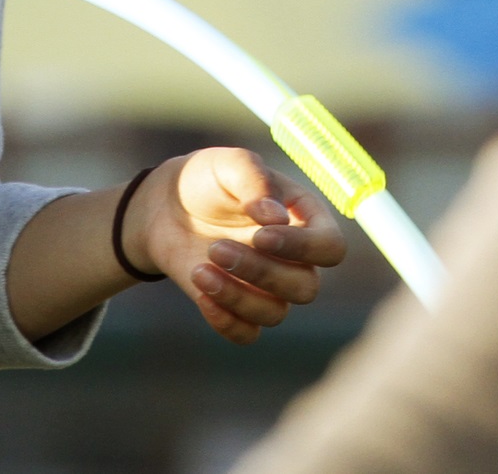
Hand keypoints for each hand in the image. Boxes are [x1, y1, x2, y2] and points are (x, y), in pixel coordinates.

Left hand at [127, 148, 349, 344]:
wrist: (167, 205)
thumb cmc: (208, 179)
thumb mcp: (227, 164)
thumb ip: (254, 179)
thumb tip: (276, 218)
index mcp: (305, 219)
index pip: (330, 247)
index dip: (303, 248)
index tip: (261, 235)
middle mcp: (294, 258)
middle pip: (305, 287)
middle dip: (262, 273)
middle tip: (216, 248)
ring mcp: (268, 287)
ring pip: (275, 313)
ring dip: (237, 296)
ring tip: (199, 269)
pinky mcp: (239, 308)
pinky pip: (248, 334)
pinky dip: (226, 322)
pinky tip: (201, 293)